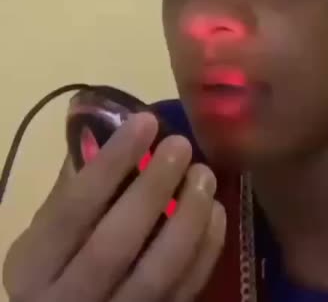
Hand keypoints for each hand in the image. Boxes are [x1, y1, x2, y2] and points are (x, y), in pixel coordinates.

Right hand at [3, 113, 225, 301]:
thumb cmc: (53, 271)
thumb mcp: (44, 238)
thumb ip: (70, 190)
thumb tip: (103, 129)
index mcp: (34, 266)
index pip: (73, 209)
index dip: (111, 163)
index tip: (145, 122)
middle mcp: (68, 299)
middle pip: (116, 243)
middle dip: (153, 189)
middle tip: (180, 146)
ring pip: (156, 274)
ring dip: (188, 219)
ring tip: (204, 176)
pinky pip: (184, 292)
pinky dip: (205, 250)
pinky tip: (214, 213)